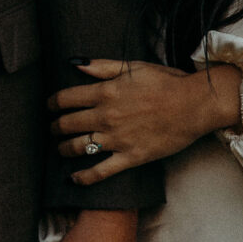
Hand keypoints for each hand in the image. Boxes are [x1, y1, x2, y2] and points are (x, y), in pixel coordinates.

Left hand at [48, 59, 241, 185]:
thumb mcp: (133, 66)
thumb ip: (102, 66)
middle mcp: (106, 116)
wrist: (194, 104)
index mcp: (105, 91)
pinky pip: (100, 171)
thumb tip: (75, 63)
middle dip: (54, 127)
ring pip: (78, 147)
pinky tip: (74, 178)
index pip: (66, 99)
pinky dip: (84, 177)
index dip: (52, 103)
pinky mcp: (130, 157)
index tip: (49, 106)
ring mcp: (117, 138)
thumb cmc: (166, 82)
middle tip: (52, 129)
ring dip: (63, 149)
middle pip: (67, 124)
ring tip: (60, 149)